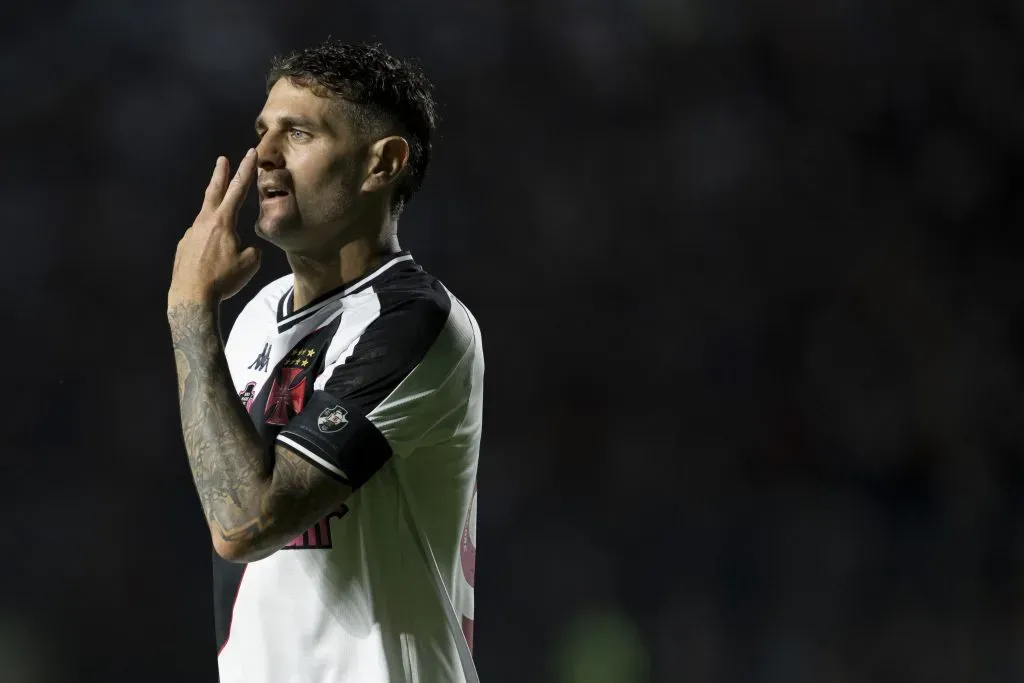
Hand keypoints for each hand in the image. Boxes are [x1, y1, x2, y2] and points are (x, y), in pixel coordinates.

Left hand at [169, 150, 260, 306]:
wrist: (192, 297)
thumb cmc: (224, 279)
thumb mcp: (250, 263)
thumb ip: (251, 248)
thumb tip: (243, 246)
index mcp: (223, 222)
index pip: (238, 190)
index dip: (246, 170)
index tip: (250, 153)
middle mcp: (204, 222)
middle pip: (214, 192)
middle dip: (220, 175)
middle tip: (222, 159)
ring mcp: (191, 234)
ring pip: (207, 220)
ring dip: (217, 219)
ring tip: (226, 236)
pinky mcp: (184, 247)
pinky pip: (200, 241)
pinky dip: (209, 245)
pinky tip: (212, 261)